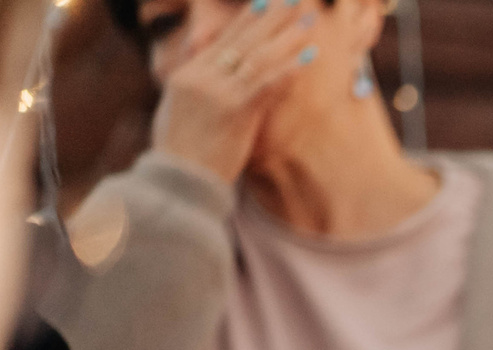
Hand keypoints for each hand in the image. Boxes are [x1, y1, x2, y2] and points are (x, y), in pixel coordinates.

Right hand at [149, 0, 321, 184]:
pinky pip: (267, 82)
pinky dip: (288, 67)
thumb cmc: (181, 155)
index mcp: (186, 75)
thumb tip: (202, 66)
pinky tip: (308, 56)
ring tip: (309, 21)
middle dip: (271, 18)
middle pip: (242, 39)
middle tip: (295, 1)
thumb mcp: (177, 112)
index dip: (246, 20)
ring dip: (287, 36)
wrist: (178, 183)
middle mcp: (200, 76)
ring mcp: (217, 91)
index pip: (222, 40)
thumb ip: (192, 85)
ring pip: (258, 56)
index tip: (265, 3)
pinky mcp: (234, 109)